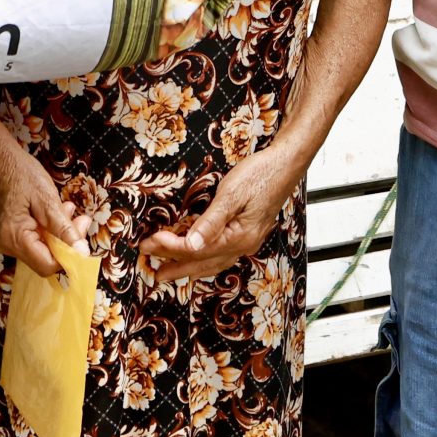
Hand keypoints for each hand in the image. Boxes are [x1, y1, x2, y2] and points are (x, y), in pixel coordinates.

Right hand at [0, 141, 86, 282]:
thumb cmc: (19, 172)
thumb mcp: (47, 199)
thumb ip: (64, 229)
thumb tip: (82, 252)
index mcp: (13, 238)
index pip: (47, 266)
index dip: (69, 257)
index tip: (83, 237)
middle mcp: (4, 245)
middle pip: (44, 259)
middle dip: (66, 241)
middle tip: (81, 218)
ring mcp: (2, 240)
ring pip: (40, 249)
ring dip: (57, 233)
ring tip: (67, 208)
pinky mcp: (4, 234)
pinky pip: (31, 240)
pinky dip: (46, 229)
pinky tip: (52, 212)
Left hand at [138, 147, 301, 284]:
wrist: (287, 163)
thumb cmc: (261, 173)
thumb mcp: (232, 193)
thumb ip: (211, 221)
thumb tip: (192, 245)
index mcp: (239, 237)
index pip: (197, 249)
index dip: (170, 247)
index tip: (149, 242)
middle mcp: (245, 245)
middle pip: (204, 262)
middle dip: (176, 266)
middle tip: (153, 272)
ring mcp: (249, 241)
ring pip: (214, 262)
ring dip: (190, 268)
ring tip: (171, 273)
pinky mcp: (250, 233)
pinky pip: (223, 255)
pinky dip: (207, 260)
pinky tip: (201, 260)